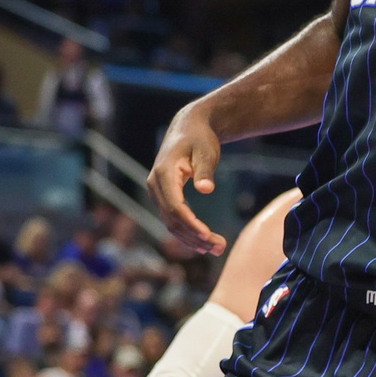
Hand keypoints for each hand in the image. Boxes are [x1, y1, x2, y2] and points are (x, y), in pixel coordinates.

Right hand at [147, 101, 226, 254]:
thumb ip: (205, 170)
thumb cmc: (200, 138)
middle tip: (219, 247)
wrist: (188, 128)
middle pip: (171, 219)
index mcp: (164, 173)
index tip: (208, 237)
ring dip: (192, 239)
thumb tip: (206, 190)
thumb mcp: (207, 150)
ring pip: (171, 223)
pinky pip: (172, 219)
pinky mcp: (163, 196)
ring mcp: (157, 192)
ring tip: (217, 248)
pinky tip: (204, 242)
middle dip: (194, 237)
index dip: (190, 224)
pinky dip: (187, 232)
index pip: (174, 206)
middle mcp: (155, 185)